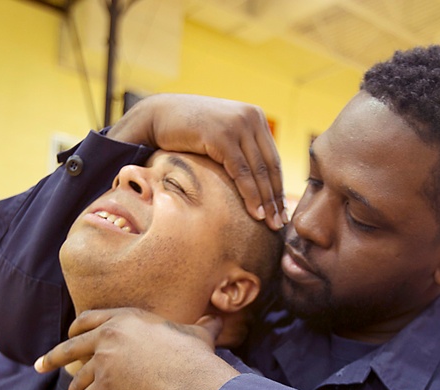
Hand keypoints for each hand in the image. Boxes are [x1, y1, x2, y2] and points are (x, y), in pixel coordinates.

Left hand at [34, 308, 240, 389]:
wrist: (188, 378)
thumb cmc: (194, 355)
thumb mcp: (198, 333)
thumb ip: (202, 325)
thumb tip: (219, 318)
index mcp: (126, 318)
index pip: (91, 319)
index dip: (77, 328)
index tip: (69, 335)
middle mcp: (109, 336)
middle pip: (71, 347)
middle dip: (53, 358)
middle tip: (40, 366)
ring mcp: (104, 362)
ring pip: (77, 379)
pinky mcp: (105, 387)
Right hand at [108, 94, 286, 229]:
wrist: (157, 116)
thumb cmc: (186, 130)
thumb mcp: (221, 135)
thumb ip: (239, 149)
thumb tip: (254, 178)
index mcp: (254, 116)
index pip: (273, 159)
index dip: (279, 187)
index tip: (282, 210)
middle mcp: (250, 117)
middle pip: (270, 166)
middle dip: (276, 198)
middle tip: (281, 223)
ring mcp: (237, 124)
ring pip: (258, 171)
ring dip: (266, 201)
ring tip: (271, 223)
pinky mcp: (222, 135)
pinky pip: (241, 172)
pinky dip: (251, 195)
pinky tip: (256, 213)